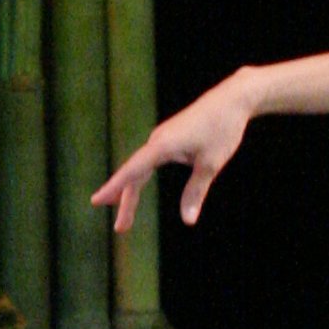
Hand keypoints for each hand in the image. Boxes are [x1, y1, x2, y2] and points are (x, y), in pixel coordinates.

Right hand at [92, 72, 257, 233]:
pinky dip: (140, 179)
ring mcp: (161, 138)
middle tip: (121, 229)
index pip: (133, 171)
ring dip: (132, 193)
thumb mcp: (211, 164)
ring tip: (125, 218)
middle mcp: (157, 140)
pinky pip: (147, 162)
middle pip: (134, 175)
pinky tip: (133, 191)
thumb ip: (195, 192)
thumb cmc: (223, 129)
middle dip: (126, 202)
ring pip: (140, 170)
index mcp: (163, 145)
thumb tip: (188, 221)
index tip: (96, 201)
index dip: (114, 187)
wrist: (232, 99)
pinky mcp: (168, 138)